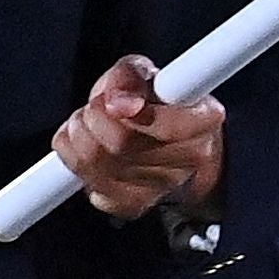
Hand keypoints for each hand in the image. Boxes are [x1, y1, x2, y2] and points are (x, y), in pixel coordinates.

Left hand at [51, 53, 222, 222]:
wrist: (163, 138)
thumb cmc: (156, 100)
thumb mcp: (145, 72)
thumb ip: (129, 75)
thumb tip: (116, 101)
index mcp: (204, 118)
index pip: (172, 125)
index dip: (132, 112)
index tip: (109, 101)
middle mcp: (191, 158)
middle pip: (124, 143)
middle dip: (93, 117)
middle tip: (92, 106)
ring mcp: (163, 186)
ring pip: (100, 164)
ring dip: (79, 136)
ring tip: (85, 121)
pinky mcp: (135, 206)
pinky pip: (92, 188)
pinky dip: (74, 160)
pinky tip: (83, 146)